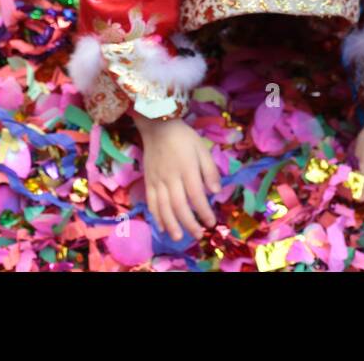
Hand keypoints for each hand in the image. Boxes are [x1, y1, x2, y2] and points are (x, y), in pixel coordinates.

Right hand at [134, 114, 220, 241]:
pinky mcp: (148, 181)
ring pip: (163, 207)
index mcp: (187, 169)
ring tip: (179, 237)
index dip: (204, 211)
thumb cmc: (183, 137)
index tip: (211, 222)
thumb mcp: (202, 148)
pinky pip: (151, 202)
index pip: (196, 196)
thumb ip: (209, 170)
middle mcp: (171, 178)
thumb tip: (216, 192)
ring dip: (172, 225)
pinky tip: (162, 227)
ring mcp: (157, 181)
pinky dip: (156, 216)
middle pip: (179, 206)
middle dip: (189, 223)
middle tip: (198, 235)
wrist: (157, 126)